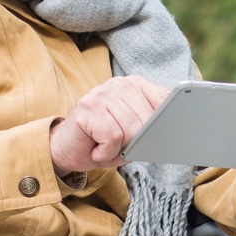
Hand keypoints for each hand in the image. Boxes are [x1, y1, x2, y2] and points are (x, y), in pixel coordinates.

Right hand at [50, 76, 171, 174]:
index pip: (165, 98)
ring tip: (105, 145)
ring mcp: (101, 93)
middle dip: (136, 142)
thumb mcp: (134, 134)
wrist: (65, 150)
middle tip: (118, 145)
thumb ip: (150, 127)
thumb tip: (168, 131)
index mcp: (135, 85)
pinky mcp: (88, 108)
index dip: (168, 120)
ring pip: (131, 130)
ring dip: (119, 149)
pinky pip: (113, 137)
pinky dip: (106, 151)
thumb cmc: (102, 141)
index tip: (169, 131)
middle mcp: (119, 84)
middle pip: (148, 120)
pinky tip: (96, 148)